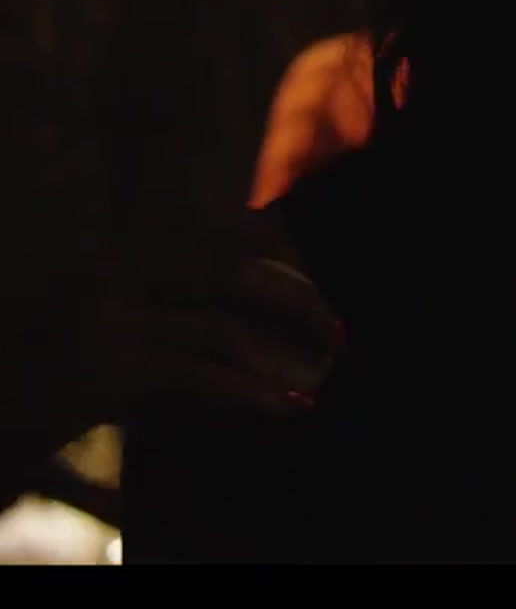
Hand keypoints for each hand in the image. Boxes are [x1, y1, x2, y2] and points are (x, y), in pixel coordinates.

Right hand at [2, 216, 341, 460]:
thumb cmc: (54, 362)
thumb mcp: (117, 316)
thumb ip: (178, 305)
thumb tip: (263, 321)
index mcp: (132, 249)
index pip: (229, 232)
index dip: (287, 255)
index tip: (319, 286)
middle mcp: (121, 270)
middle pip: (236, 271)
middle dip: (300, 302)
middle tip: (339, 333)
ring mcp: (111, 317)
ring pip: (225, 327)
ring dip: (288, 353)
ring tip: (323, 374)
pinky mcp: (108, 367)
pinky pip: (201, 376)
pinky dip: (254, 392)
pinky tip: (288, 406)